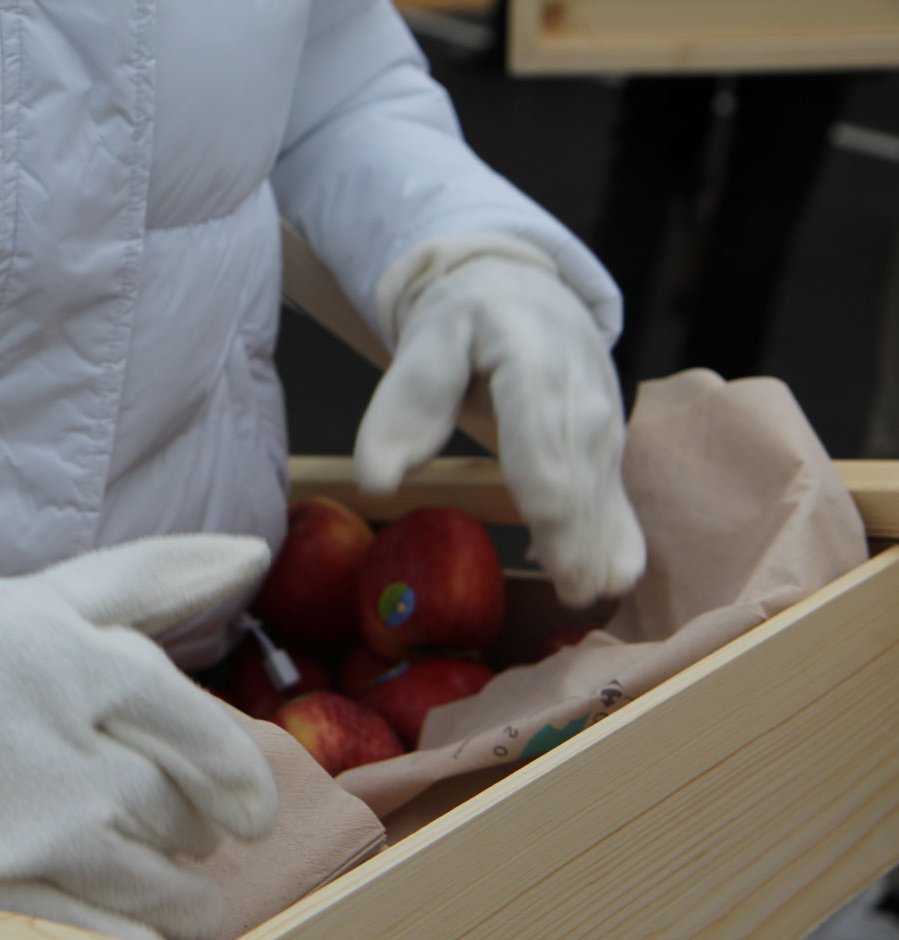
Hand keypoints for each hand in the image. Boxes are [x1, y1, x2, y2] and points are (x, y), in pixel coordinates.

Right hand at [0, 536, 278, 939]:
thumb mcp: (52, 597)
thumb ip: (153, 576)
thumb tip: (253, 552)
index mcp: (74, 663)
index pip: (196, 731)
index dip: (239, 778)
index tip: (255, 812)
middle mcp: (54, 746)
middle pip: (173, 810)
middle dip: (197, 832)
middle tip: (195, 838)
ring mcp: (16, 824)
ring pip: (144, 880)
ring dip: (184, 902)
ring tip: (190, 905)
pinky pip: (88, 934)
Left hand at [356, 233, 644, 606]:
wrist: (520, 290)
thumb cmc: (462, 322)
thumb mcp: (422, 345)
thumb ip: (401, 409)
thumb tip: (375, 481)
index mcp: (532, 356)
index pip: (542, 434)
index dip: (549, 493)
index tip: (549, 544)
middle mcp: (581, 385)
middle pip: (579, 469)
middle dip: (580, 532)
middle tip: (573, 592)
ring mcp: (603, 412)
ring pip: (603, 484)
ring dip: (600, 541)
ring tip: (588, 593)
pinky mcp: (608, 438)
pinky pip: (617, 489)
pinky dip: (619, 533)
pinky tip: (616, 576)